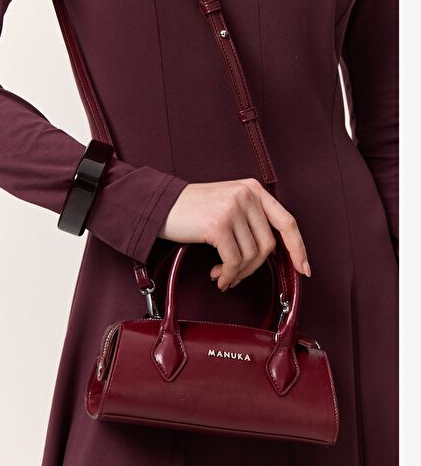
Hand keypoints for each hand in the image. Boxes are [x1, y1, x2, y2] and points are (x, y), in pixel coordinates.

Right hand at [158, 178, 310, 291]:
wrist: (160, 205)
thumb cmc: (192, 210)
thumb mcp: (228, 205)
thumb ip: (251, 220)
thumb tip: (272, 252)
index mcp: (253, 189)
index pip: (287, 221)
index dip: (298, 248)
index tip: (304, 269)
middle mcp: (246, 195)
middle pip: (268, 245)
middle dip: (254, 268)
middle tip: (236, 276)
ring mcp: (233, 208)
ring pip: (251, 256)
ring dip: (237, 273)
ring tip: (223, 276)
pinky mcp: (218, 225)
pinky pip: (233, 261)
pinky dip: (227, 274)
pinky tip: (216, 275)